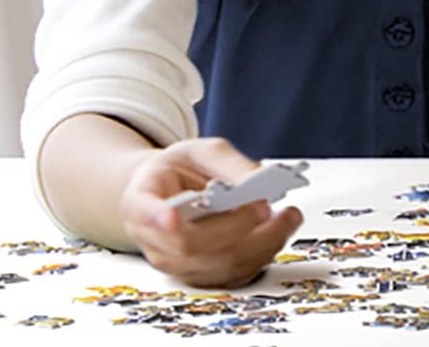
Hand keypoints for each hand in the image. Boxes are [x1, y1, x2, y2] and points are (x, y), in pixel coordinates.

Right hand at [118, 138, 303, 287]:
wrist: (171, 192)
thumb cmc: (181, 171)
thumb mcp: (201, 151)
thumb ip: (228, 163)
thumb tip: (258, 180)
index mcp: (140, 201)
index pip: (144, 212)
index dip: (157, 217)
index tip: (171, 216)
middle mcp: (153, 239)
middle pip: (191, 244)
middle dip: (236, 225)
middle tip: (266, 205)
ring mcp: (175, 263)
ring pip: (218, 265)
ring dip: (260, 243)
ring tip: (288, 216)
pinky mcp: (201, 275)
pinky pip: (234, 275)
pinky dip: (263, 254)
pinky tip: (279, 231)